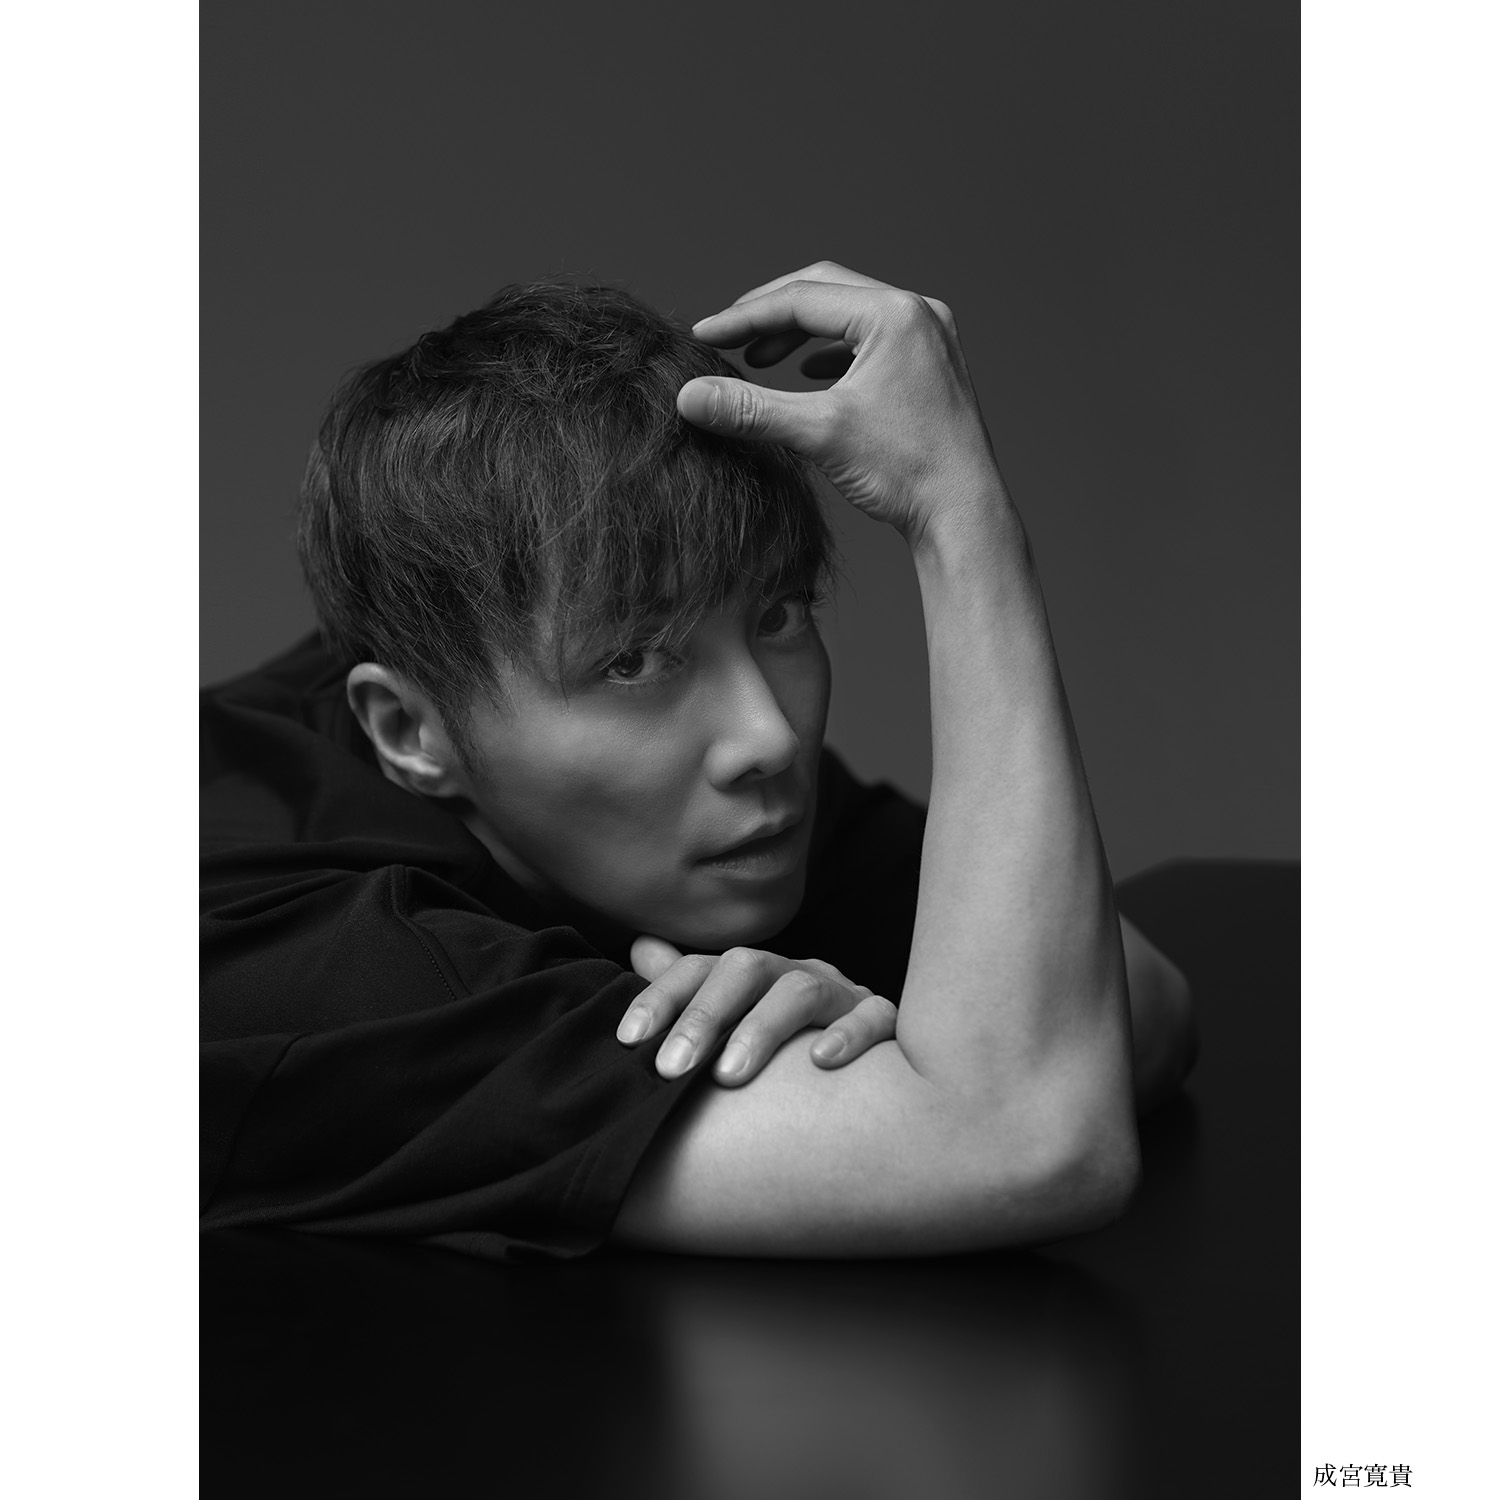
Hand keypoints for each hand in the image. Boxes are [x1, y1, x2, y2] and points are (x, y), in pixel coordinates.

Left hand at [619, 935, 897, 1085]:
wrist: (872, 1072)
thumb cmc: (788, 1042)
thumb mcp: (736, 1015)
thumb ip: (689, 989)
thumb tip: (639, 946)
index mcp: (753, 974)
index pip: (700, 969)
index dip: (662, 997)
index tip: (627, 1040)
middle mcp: (793, 974)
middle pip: (746, 971)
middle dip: (704, 1016)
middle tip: (669, 1068)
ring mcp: (841, 993)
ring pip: (802, 992)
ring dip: (761, 1029)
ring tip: (728, 1076)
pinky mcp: (883, 1021)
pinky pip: (873, 1017)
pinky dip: (849, 1034)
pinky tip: (820, 1061)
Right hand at [679, 262, 1005, 542]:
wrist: (963, 515)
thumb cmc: (906, 472)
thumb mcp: (818, 434)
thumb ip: (750, 409)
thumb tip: (688, 398)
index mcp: (894, 314)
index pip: (801, 298)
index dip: (744, 317)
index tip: (704, 336)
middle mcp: (918, 313)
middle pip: (826, 292)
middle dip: (771, 315)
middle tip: (728, 339)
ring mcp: (931, 338)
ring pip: (849, 315)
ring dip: (801, 332)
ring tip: (760, 359)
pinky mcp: (932, 366)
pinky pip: (872, 340)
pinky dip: (834, 351)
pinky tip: (809, 373)